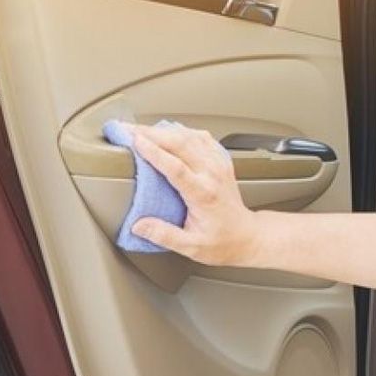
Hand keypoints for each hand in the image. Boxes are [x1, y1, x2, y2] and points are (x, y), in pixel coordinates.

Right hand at [126, 123, 258, 266]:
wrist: (247, 236)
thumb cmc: (221, 242)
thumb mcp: (192, 247)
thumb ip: (164, 235)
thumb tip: (138, 226)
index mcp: (204, 194)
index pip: (175, 167)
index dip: (154, 152)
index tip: (135, 141)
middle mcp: (212, 174)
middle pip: (180, 143)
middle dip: (151, 133)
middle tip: (128, 129)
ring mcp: (217, 164)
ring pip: (189, 135)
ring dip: (163, 129)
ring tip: (140, 128)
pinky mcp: (219, 159)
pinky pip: (199, 136)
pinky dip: (180, 130)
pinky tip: (167, 131)